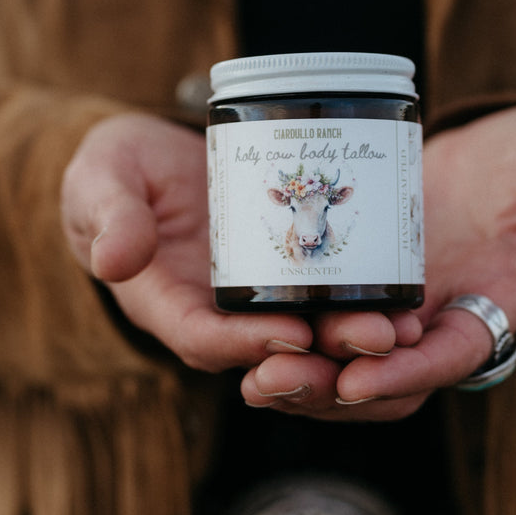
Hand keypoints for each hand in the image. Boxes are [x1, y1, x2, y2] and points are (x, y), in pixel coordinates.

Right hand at [61, 113, 405, 371]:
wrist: (148, 161)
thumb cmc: (116, 170)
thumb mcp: (100, 180)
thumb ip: (111, 215)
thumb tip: (112, 261)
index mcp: (163, 303)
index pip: (203, 338)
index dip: (246, 342)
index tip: (292, 331)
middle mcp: (215, 314)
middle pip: (270, 350)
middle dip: (324, 354)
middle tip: (375, 338)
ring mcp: (254, 300)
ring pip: (309, 335)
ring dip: (357, 338)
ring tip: (407, 328)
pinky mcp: (286, 277)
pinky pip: (327, 300)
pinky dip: (368, 304)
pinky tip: (415, 300)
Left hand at [241, 103, 515, 418]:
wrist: (504, 149)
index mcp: (491, 310)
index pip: (449, 357)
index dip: (407, 372)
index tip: (360, 378)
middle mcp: (435, 324)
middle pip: (380, 377)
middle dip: (328, 386)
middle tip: (274, 378)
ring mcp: (392, 307)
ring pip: (339, 362)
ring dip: (295, 374)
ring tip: (246, 372)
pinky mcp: (355, 280)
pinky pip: (315, 320)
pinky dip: (281, 333)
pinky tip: (237, 330)